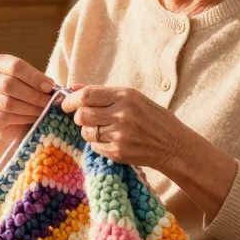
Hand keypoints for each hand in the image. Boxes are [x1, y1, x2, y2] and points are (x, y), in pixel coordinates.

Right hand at [0, 54, 55, 156]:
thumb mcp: (34, 84)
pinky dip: (23, 118)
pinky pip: (5, 116)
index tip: (50, 87)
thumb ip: (42, 83)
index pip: (15, 66)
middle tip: (49, 102)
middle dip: (33, 94)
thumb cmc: (27, 96)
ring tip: (44, 111)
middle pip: (9, 84)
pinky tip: (34, 118)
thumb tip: (52, 87)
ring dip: (30, 108)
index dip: (34, 77)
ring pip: (8, 102)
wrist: (14, 121)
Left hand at [60, 84, 190, 172]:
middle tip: (86, 118)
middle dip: (79, 117)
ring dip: (89, 131)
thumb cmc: (153, 118)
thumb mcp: (133, 98)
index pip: (87, 95)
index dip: (71, 100)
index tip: (66, 104)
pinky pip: (94, 147)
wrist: (173, 145)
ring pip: (86, 132)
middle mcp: (122, 114)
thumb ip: (102, 92)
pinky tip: (112, 141)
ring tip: (103, 130)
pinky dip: (98, 144)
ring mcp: (120, 134)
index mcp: (126, 96)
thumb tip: (72, 87)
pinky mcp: (118, 152)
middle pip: (82, 115)